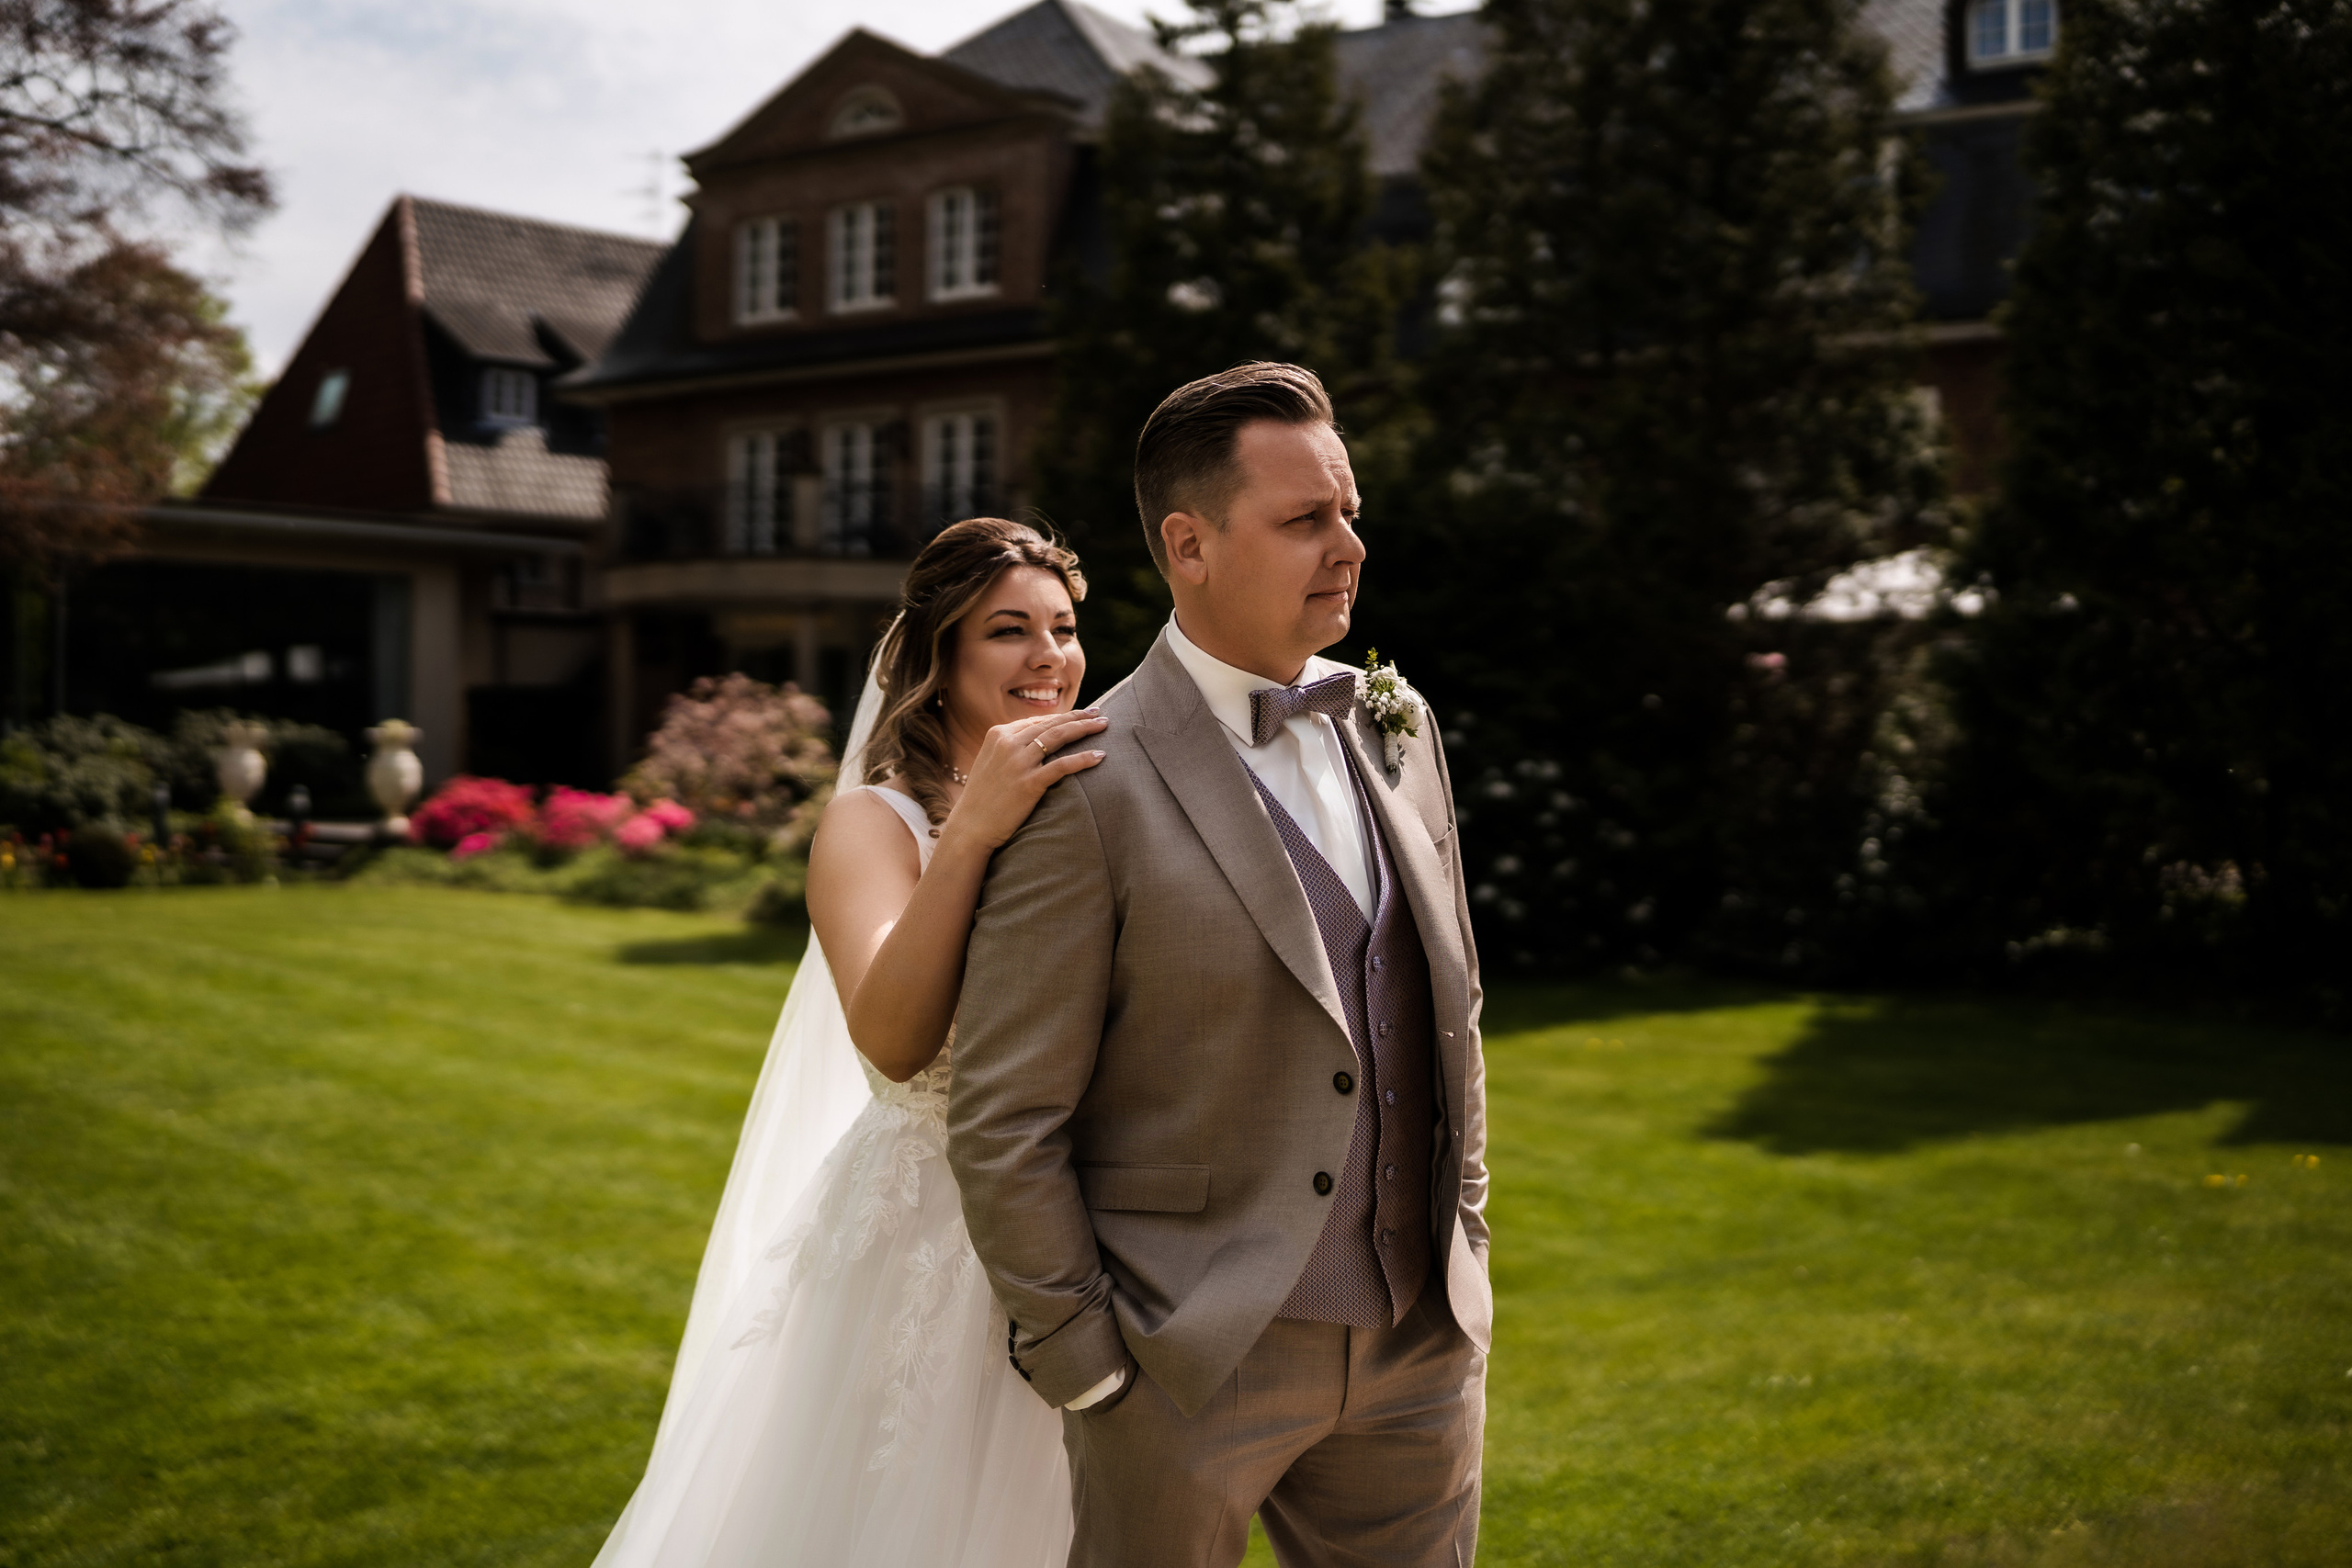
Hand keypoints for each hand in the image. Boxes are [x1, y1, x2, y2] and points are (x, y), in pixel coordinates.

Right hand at [940, 711, 1107, 851]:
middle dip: (1078, 717)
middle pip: (1051, 724)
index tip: (1080, 715)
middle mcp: (1007, 743)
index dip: (1061, 717)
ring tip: (1104, 726)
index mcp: (998, 734)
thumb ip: (1011, 748)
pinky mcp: (1029, 783)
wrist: (971, 827)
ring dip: (1085, 729)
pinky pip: (1062, 766)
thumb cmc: (983, 799)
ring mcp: (1018, 762)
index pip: (1037, 720)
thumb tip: (1038, 741)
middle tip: (1099, 714)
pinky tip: (1099, 755)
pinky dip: (1083, 758)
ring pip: (1059, 737)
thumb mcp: (991, 763)